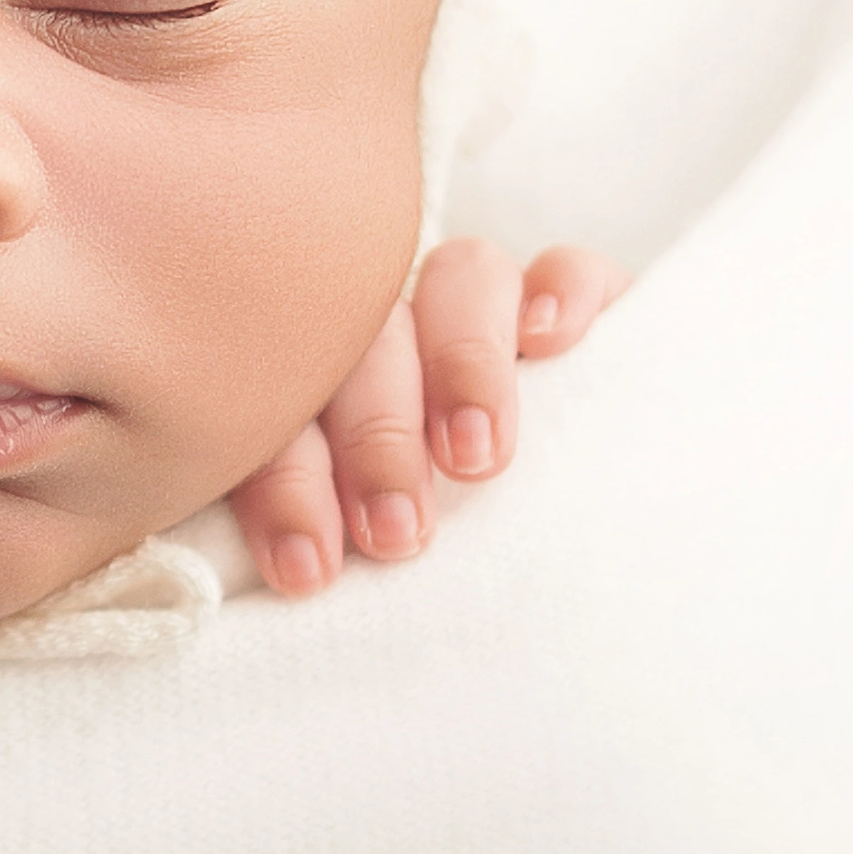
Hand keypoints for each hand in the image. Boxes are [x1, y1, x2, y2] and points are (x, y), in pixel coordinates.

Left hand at [223, 238, 627, 599]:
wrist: (575, 561)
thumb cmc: (429, 559)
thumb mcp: (363, 552)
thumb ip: (314, 542)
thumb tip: (287, 585)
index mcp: (313, 382)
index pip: (277, 398)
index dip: (284, 480)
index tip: (308, 564)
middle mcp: (391, 332)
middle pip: (365, 335)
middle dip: (376, 440)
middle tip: (397, 533)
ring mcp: (480, 310)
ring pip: (456, 281)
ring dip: (462, 367)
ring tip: (475, 460)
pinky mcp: (574, 304)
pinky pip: (567, 267)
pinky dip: (561, 290)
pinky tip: (549, 338)